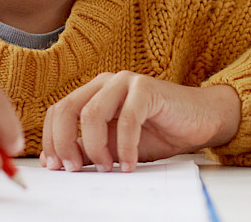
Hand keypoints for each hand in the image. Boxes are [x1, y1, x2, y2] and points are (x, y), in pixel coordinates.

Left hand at [41, 71, 239, 172]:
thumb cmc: (158, 133)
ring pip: (91, 114)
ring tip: (107, 168)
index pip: (58, 111)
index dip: (51, 140)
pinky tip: (130, 164)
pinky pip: (127, 120)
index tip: (56, 167)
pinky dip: (125, 147)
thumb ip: (89, 150)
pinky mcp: (147, 88)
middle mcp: (105, 83)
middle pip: (67, 109)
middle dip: (63, 143)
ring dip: (95, 147)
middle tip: (73, 169)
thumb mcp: (115, 147)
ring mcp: (125, 82)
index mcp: (93, 93)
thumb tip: (58, 162)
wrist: (199, 121)